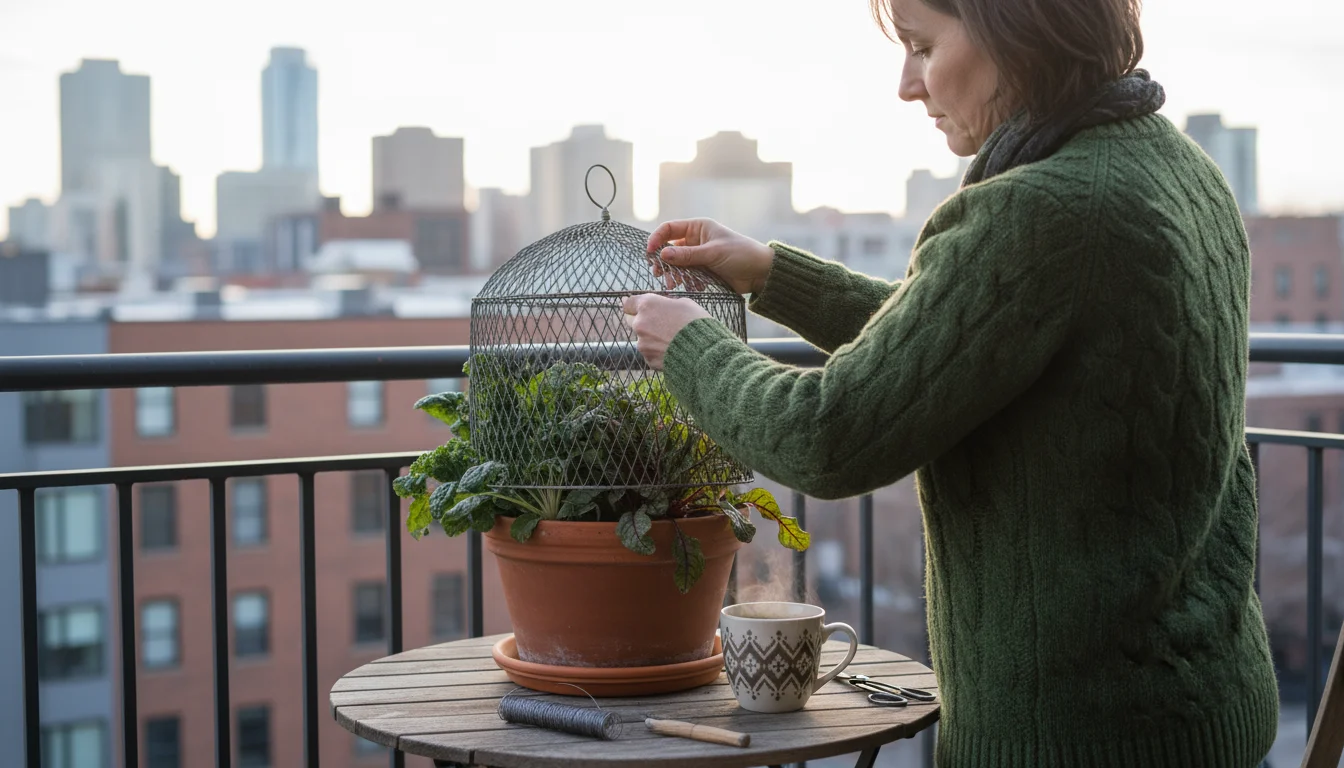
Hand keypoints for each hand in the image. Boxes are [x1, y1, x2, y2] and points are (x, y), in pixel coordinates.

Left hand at [622, 294, 710, 369]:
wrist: (703, 352)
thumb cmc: (697, 323)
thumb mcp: (685, 303)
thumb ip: (667, 304)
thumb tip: (663, 308)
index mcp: (648, 305)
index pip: (628, 303)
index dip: (630, 304)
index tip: (628, 304)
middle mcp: (640, 323)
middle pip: (631, 320)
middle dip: (641, 320)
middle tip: (656, 323)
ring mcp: (642, 344)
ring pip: (642, 339)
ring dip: (651, 338)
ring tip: (672, 339)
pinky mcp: (648, 360)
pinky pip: (650, 353)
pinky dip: (658, 352)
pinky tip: (673, 350)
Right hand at [646, 218, 774, 295]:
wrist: (761, 273)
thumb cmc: (741, 254)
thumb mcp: (713, 253)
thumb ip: (687, 255)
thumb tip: (663, 254)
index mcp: (698, 228)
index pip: (669, 229)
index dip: (657, 239)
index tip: (650, 253)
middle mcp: (696, 240)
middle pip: (670, 248)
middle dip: (664, 261)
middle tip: (659, 274)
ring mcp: (699, 256)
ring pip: (677, 265)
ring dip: (673, 275)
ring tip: (674, 285)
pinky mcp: (704, 271)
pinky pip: (687, 276)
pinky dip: (686, 282)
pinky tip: (692, 287)